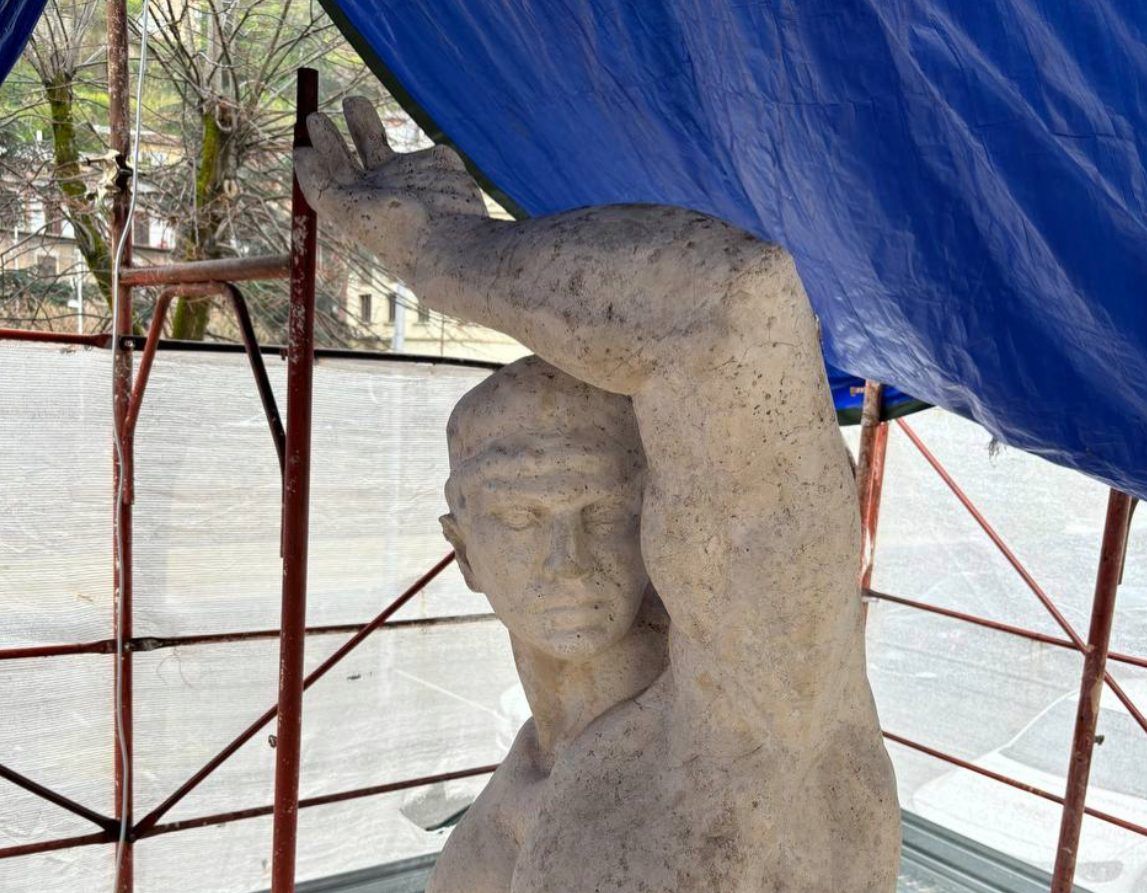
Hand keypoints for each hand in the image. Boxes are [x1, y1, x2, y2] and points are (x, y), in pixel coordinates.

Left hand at [293, 97, 486, 282]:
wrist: (451, 240)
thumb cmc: (397, 231)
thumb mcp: (346, 210)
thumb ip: (319, 183)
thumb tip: (299, 153)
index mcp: (360, 202)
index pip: (335, 171)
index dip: (322, 147)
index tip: (311, 124)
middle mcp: (383, 189)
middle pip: (355, 155)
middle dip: (338, 134)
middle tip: (316, 116)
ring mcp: (412, 176)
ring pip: (383, 144)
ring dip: (365, 123)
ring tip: (351, 101)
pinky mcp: (441, 167)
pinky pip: (431, 152)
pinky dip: (427, 151)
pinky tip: (424, 157)